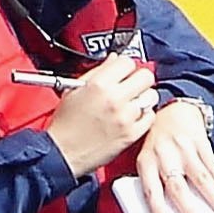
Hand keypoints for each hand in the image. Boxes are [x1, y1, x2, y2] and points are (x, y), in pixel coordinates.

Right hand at [44, 57, 157, 178]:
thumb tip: (114, 60)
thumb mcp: (74, 89)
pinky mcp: (132, 134)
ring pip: (150, 95)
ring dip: (143, 97)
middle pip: (145, 76)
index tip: (123, 72)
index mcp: (98, 84)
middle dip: (138, 79)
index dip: (125, 66)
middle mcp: (114, 99)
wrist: (63, 152)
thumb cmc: (66, 124)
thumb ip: (97, 72)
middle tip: (131, 85)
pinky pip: (150, 116)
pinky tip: (132, 116)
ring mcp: (126, 117)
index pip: (127, 62)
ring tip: (131, 102)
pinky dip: (144, 115)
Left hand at [132, 99, 213, 212]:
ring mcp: (184, 148)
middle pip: (177, 186)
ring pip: (200, 178)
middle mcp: (164, 154)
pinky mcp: (201, 142)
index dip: (157, 209)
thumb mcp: (148, 159)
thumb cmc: (159, 141)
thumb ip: (154, 182)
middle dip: (189, 209)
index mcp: (146, 161)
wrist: (174, 110)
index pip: (150, 190)